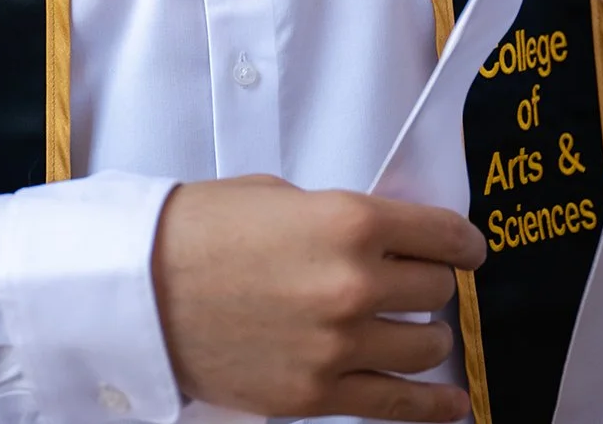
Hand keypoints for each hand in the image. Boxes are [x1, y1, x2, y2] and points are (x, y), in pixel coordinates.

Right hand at [152, 175, 485, 420]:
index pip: (441, 234)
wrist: (137, 287)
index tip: (465, 249)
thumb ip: (338, 219)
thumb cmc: (194, 232)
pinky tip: (451, 402)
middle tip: (408, 280)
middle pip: (436, 290)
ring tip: (405, 328)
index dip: (461, 241)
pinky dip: (434, 405)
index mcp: (347, 222)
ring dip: (422, 335)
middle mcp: (353, 285)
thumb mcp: (276, 198)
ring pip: (427, 346)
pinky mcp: (316, 394)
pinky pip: (398, 405)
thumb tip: (380, 241)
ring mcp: (338, 346)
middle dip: (426, 282)